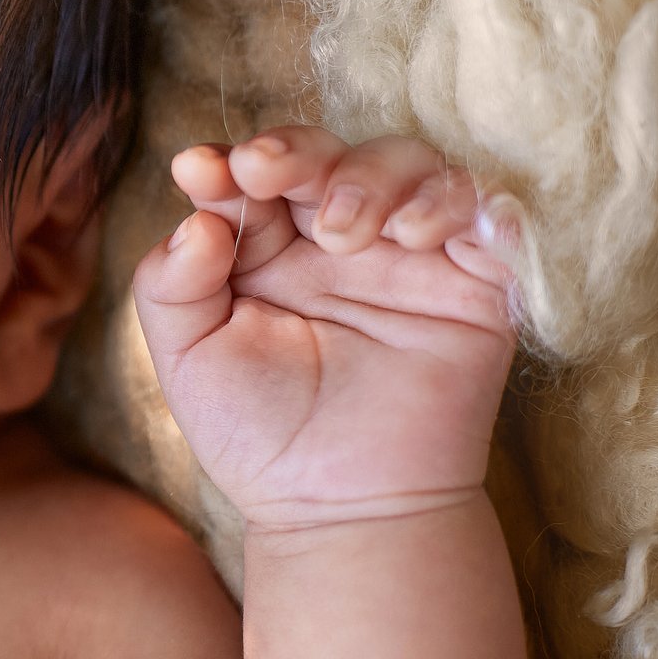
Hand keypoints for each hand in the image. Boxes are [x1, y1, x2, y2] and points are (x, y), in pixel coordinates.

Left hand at [130, 126, 522, 533]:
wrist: (343, 508)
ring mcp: (409, 255)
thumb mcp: (188, 358)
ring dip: (372, 177)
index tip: (199, 170)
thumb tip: (197, 220)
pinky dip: (458, 203)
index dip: (229, 162)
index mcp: (267, 246)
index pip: (254, 177)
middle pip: (330, 154)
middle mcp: (338, 238)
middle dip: (297, 151)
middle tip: (267, 171)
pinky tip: (416, 233)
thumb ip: (171, 285)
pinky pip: (486, 213)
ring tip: (345, 232)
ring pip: (408, 165)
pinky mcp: (475, 284)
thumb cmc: (259, 434)